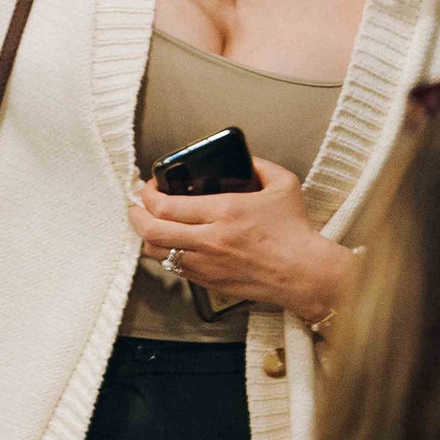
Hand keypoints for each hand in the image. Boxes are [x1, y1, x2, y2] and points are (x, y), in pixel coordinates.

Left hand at [127, 159, 352, 325]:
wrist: (304, 273)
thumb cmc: (296, 232)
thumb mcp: (283, 184)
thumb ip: (259, 165)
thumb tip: (243, 158)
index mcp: (223, 212)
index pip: (164, 205)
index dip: (146, 194)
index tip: (149, 186)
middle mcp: (209, 240)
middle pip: (150, 230)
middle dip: (135, 215)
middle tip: (136, 205)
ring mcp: (207, 264)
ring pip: (156, 253)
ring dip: (147, 236)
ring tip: (149, 224)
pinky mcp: (210, 282)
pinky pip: (174, 268)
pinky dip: (166, 254)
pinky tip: (171, 243)